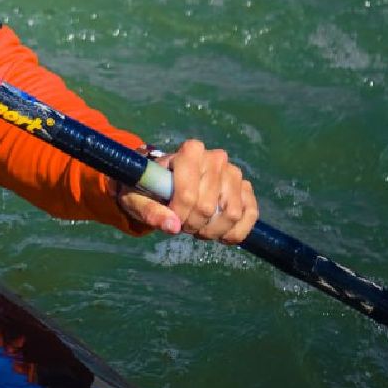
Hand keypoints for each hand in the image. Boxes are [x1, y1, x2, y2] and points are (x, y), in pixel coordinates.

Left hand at [116, 139, 257, 244]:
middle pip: (208, 207)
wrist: (165, 184)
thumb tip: (172, 226)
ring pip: (231, 214)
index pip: (188, 193)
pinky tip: (220, 234)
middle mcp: (215, 157)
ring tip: (198, 227)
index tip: (171, 219)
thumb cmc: (148, 188)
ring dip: (213, 231)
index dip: (179, 214)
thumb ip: (149, 210)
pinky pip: (250, 214)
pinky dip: (236, 232)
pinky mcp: (245, 188)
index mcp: (189, 152)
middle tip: (182, 224)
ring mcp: (233, 173)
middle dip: (193, 224)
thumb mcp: (137, 198)